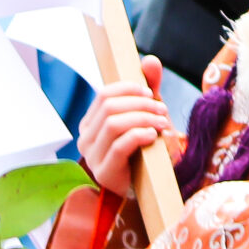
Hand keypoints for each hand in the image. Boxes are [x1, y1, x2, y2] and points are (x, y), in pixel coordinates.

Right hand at [80, 55, 170, 193]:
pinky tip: (153, 136)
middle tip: (162, 109)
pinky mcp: (104, 172)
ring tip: (162, 123)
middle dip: (140, 104)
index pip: (104, 95)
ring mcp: (92, 156)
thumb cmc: (144, 150)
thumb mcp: (146, 116)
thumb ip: (148, 89)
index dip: (129, 89)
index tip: (151, 92)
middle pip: (109, 107)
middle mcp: (86, 138)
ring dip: (143, 119)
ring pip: (114, 124)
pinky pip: (120, 145)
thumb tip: (150, 60)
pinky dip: (139, 135)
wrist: (148, 188)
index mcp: (91, 122)